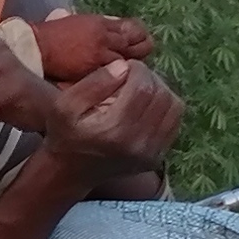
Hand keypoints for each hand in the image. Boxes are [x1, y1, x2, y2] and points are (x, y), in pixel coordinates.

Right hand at [31, 11, 157, 80]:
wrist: (37, 48)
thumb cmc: (53, 37)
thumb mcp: (77, 23)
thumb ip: (98, 26)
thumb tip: (113, 28)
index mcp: (100, 23)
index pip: (132, 28)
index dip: (140, 37)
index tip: (141, 43)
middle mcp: (104, 36)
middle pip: (136, 43)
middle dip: (142, 52)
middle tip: (143, 63)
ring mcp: (100, 53)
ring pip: (129, 61)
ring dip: (134, 69)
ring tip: (136, 78)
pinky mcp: (93, 69)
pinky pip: (116, 75)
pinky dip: (122, 80)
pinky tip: (124, 86)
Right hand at [50, 58, 181, 183]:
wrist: (70, 172)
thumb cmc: (65, 135)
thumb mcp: (64, 105)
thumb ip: (93, 84)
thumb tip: (124, 67)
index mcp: (114, 130)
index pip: (142, 88)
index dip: (139, 69)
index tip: (127, 65)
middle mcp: (137, 144)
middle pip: (161, 96)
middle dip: (150, 77)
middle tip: (134, 75)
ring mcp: (150, 154)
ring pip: (174, 108)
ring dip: (161, 90)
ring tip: (142, 88)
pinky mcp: (156, 158)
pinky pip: (174, 123)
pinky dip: (165, 108)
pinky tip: (148, 105)